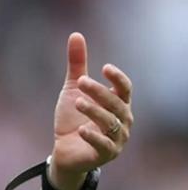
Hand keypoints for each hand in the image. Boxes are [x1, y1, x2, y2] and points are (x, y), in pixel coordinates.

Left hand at [50, 33, 133, 189]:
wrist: (64, 149)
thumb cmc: (73, 118)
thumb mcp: (73, 90)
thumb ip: (77, 65)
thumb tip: (75, 34)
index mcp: (118, 104)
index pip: (125, 89)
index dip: (117, 78)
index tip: (104, 68)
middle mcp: (122, 121)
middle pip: (116, 104)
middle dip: (99, 92)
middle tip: (81, 82)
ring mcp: (116, 139)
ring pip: (110, 123)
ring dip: (95, 111)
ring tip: (77, 102)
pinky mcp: (105, 154)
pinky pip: (104, 145)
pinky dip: (94, 137)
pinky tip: (81, 129)